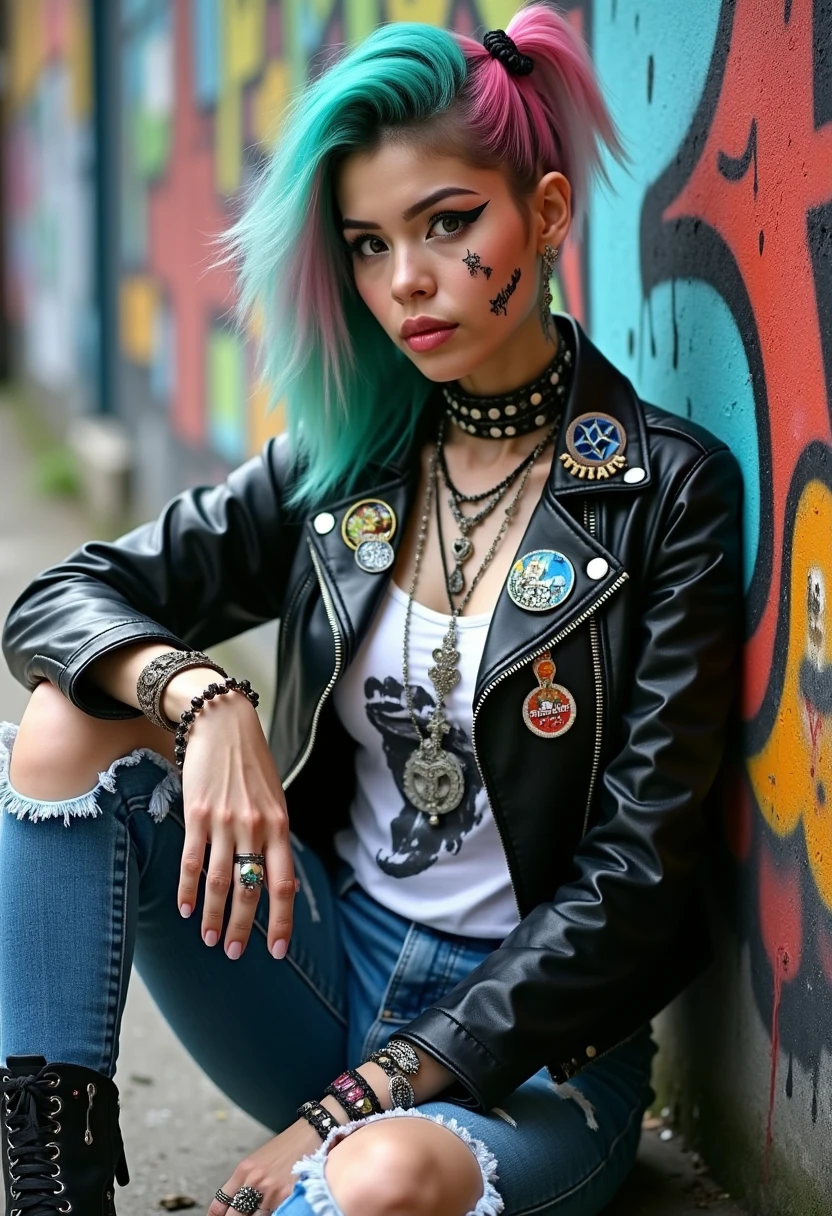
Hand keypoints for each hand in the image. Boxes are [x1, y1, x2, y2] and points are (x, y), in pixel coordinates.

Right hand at [165, 668, 295, 960]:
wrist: (223, 724)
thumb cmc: (252, 765)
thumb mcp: (274, 799)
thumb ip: (273, 836)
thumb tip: (271, 876)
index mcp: (280, 826)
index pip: (284, 884)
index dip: (281, 921)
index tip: (277, 951)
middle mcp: (255, 827)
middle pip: (251, 889)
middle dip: (244, 927)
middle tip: (236, 953)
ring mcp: (225, 822)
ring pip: (220, 881)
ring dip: (214, 916)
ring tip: (210, 940)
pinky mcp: (197, 814)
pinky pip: (191, 860)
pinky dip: (187, 889)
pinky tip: (185, 909)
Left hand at [208, 1117, 330, 1214]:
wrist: (311, 1133)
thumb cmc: (286, 1147)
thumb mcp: (259, 1160)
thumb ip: (245, 1182)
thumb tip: (234, 1206)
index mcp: (244, 1169)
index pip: (220, 1204)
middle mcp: (254, 1180)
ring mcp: (271, 1190)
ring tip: (259, 1211)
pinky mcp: (288, 1196)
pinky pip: (275, 1215)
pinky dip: (272, 1214)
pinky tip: (273, 1210)